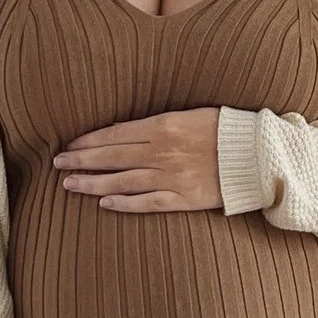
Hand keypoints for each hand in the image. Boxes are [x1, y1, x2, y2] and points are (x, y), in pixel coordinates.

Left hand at [52, 107, 222, 212]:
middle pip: (112, 157)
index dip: (89, 140)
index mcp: (164, 125)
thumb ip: (157, 122)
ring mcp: (172, 177)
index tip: (69, 144)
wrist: (259, 154)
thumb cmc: (225, 129)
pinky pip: (148, 203)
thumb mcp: (189, 114)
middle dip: (81, 160)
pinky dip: (125, 204)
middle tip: (57, 164)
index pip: (115, 133)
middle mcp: (163, 152)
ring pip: (123, 181)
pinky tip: (105, 203)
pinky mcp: (184, 199)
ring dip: (93, 183)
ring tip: (70, 185)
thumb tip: (123, 129)